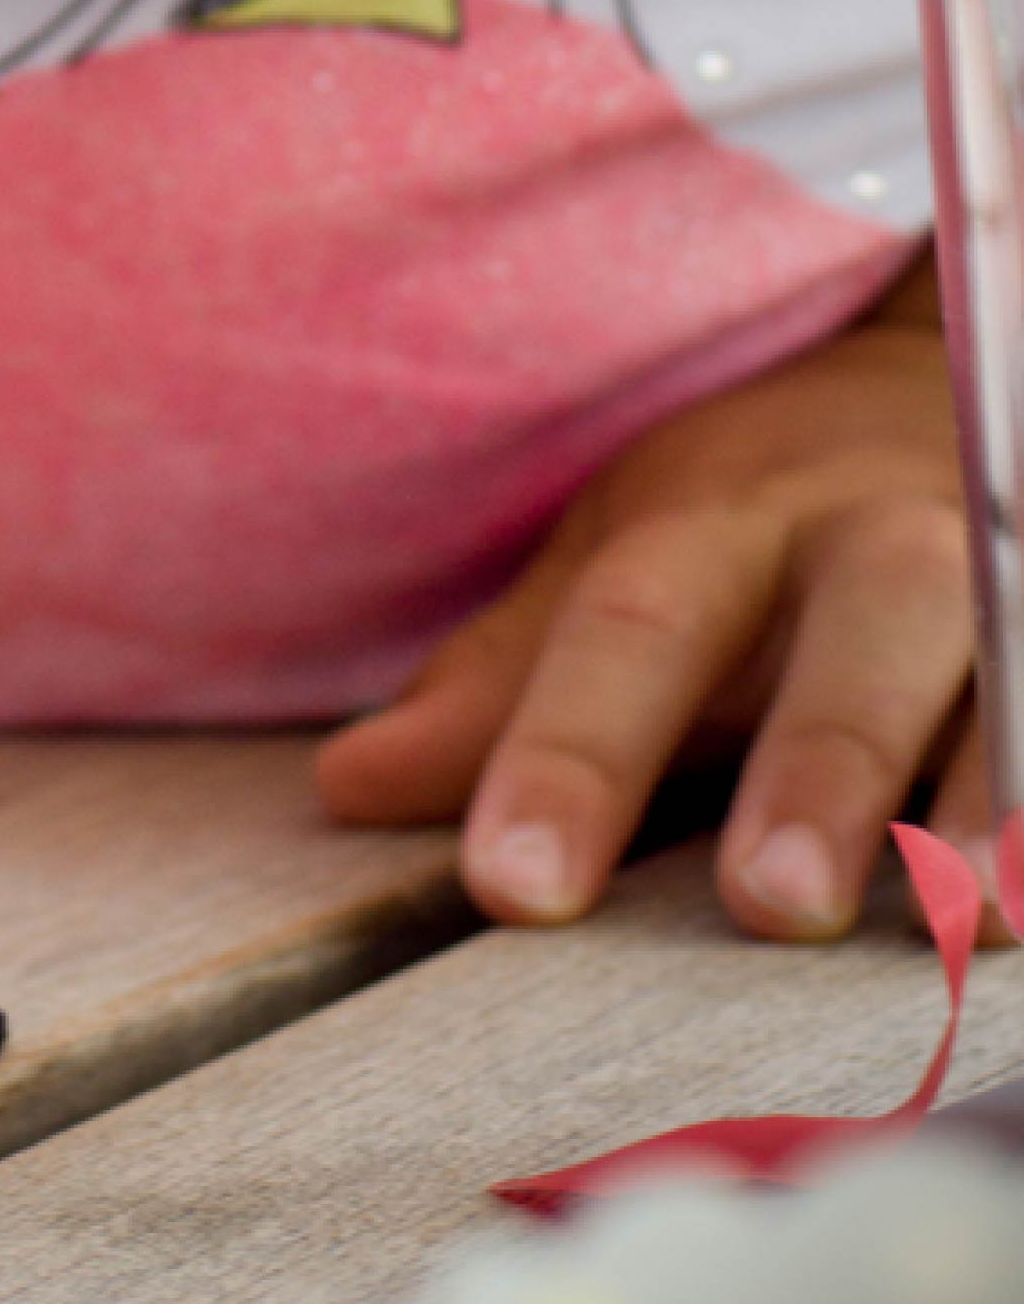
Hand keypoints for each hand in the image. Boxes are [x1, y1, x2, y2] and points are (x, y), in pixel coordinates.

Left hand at [315, 271, 988, 941]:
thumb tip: (347, 789)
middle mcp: (874, 538)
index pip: (626, 631)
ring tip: (972, 916)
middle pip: (853, 632)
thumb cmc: (750, 514)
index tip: (512, 887)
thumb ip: (499, 686)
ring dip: (991, 791)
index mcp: (720, 521)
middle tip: (768, 901)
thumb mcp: (610, 567)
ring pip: (1009, 668)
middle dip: (815, 763)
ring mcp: (1002, 575)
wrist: (933, 387)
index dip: (566, 756)